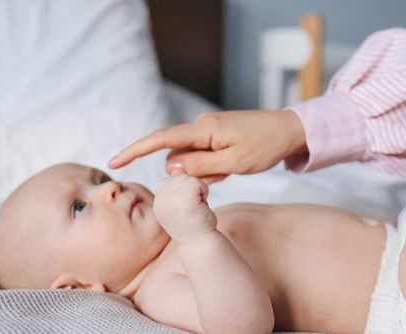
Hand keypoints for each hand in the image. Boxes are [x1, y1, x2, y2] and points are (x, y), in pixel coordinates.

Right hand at [108, 110, 306, 182]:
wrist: (291, 131)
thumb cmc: (266, 146)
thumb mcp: (234, 163)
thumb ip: (200, 167)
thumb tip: (169, 167)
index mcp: (203, 129)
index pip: (160, 139)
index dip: (135, 150)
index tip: (114, 161)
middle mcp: (201, 126)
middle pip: (177, 155)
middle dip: (191, 173)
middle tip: (223, 175)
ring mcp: (209, 130)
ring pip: (191, 160)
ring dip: (206, 172)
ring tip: (233, 169)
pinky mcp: (216, 136)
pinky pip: (204, 157)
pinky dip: (214, 168)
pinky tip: (234, 166)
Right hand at [153, 168, 217, 242]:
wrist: (201, 243)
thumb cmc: (194, 224)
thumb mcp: (182, 203)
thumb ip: (177, 185)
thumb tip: (176, 169)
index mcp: (158, 200)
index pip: (171, 180)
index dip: (185, 191)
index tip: (187, 209)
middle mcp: (160, 199)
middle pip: (180, 176)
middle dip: (192, 189)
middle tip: (194, 209)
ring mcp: (170, 199)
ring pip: (189, 178)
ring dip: (199, 191)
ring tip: (197, 208)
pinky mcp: (183, 198)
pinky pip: (197, 182)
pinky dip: (204, 193)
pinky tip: (201, 208)